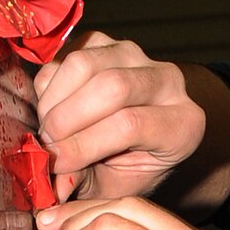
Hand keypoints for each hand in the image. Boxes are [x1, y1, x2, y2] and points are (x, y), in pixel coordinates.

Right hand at [33, 31, 206, 202]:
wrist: (138, 138)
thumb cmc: (128, 168)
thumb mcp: (113, 188)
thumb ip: (83, 183)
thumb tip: (51, 185)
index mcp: (183, 123)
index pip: (130, 124)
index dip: (84, 144)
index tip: (54, 162)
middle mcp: (168, 81)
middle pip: (111, 86)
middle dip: (66, 119)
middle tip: (46, 144)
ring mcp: (137, 55)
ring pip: (84, 64)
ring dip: (53, 101)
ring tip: (49, 129)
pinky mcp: (107, 41)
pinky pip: (66, 54)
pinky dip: (48, 84)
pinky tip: (52, 109)